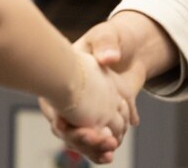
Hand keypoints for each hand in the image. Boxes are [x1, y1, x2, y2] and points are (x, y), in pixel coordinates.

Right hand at [40, 12, 175, 163]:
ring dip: (93, 146)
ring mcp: (86, 111)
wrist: (130, 50)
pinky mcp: (102, 119)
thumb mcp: (106, 35)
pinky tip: (110, 152)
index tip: (70, 124)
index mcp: (65, 78)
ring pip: (82, 137)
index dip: (63, 116)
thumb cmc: (110, 39)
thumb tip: (109, 58)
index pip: (57, 102)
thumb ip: (106, 43)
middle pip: (68, 127)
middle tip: (100, 140)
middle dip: (82, 137)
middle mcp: (71, 99)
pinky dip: (102, 146)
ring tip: (108, 151)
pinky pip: (97, 138)